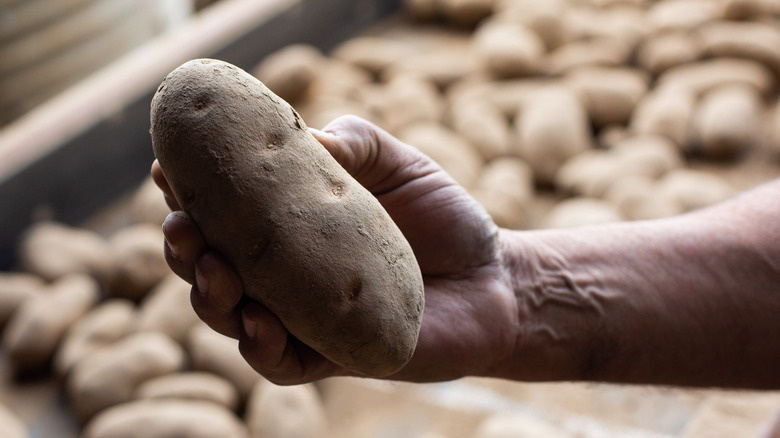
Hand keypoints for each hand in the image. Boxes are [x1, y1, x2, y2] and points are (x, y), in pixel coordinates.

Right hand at [152, 115, 519, 383]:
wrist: (495, 278)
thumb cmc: (442, 218)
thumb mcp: (397, 163)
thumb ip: (351, 142)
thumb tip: (305, 138)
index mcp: (292, 226)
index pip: (227, 211)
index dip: (189, 193)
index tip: (166, 170)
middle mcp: (287, 273)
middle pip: (215, 266)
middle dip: (186, 249)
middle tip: (181, 227)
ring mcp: (306, 317)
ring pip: (234, 318)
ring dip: (210, 297)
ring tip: (212, 270)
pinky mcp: (334, 355)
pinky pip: (282, 363)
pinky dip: (260, 346)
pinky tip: (256, 322)